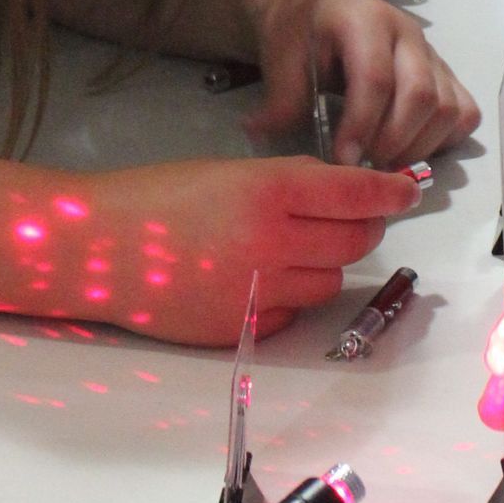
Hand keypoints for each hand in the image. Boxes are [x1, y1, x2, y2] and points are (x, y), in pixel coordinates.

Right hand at [95, 154, 421, 343]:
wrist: (97, 248)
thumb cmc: (155, 197)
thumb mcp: (228, 172)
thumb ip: (287, 186)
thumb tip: (340, 196)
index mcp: (268, 191)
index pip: (356, 194)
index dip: (389, 192)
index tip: (407, 191)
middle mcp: (272, 243)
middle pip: (355, 243)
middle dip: (364, 228)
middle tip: (354, 216)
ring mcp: (259, 292)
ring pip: (330, 282)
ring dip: (325, 263)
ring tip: (290, 246)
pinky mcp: (244, 330)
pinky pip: (293, 314)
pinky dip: (289, 297)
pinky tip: (258, 277)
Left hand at [243, 0, 478, 169]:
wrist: (315, 11)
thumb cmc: (297, 34)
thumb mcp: (280, 59)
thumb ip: (280, 99)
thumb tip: (261, 133)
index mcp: (364, 20)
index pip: (375, 78)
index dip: (362, 125)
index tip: (343, 161)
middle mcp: (407, 32)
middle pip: (421, 95)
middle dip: (394, 142)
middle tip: (365, 169)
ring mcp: (431, 52)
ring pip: (448, 107)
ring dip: (419, 146)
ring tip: (384, 164)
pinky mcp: (445, 72)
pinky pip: (464, 111)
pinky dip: (446, 139)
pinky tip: (412, 149)